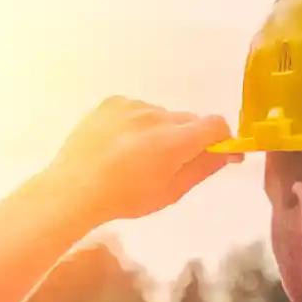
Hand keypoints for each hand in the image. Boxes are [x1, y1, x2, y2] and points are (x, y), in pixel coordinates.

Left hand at [44, 96, 240, 222]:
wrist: (73, 189)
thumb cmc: (124, 199)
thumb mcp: (169, 192)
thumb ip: (202, 169)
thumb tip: (228, 152)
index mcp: (174, 140)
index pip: (216, 124)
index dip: (221, 138)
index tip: (217, 153)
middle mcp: (157, 115)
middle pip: (188, 120)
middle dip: (187, 138)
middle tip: (168, 164)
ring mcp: (132, 106)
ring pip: (161, 115)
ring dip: (159, 131)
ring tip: (135, 157)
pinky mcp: (112, 102)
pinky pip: (136, 109)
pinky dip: (136, 123)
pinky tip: (119, 145)